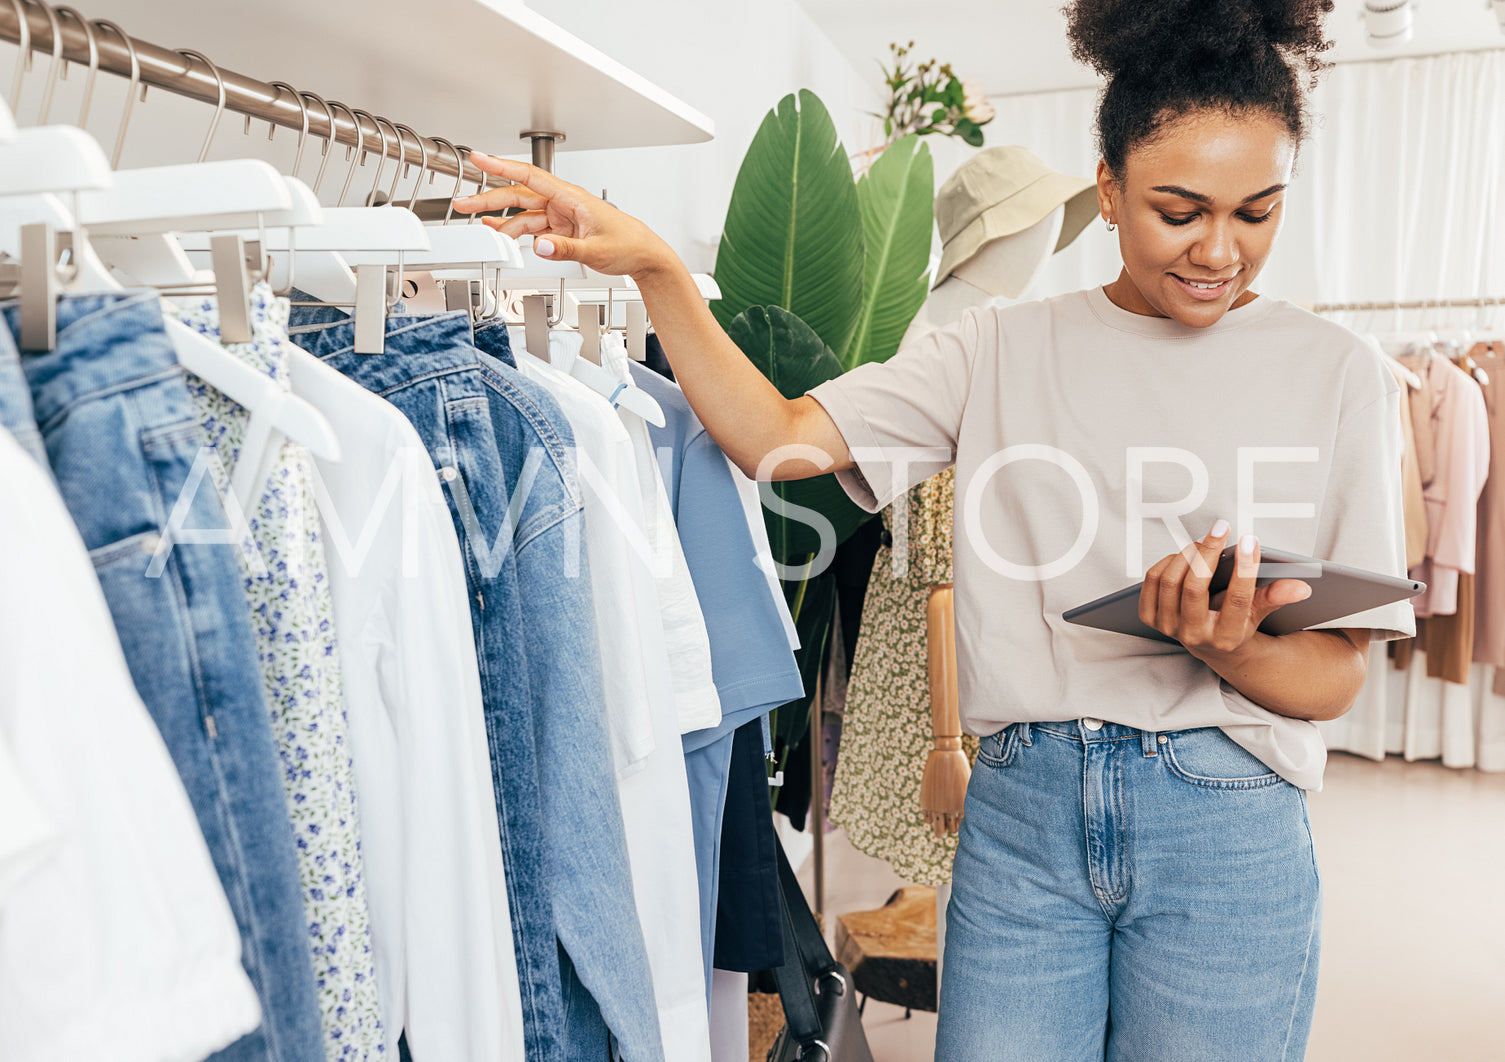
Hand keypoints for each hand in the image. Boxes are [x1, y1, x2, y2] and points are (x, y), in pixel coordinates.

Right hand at [450, 151, 678, 279]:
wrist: (644, 255)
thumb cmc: (629, 245)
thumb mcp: (597, 251)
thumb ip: (566, 250)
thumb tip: (540, 246)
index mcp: (572, 198)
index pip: (530, 176)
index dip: (502, 166)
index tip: (479, 158)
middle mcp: (563, 203)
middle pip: (519, 195)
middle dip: (489, 199)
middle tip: (463, 204)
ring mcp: (560, 216)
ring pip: (523, 214)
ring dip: (500, 221)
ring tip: (480, 230)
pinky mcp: (561, 229)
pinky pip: (532, 227)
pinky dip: (516, 232)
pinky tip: (502, 234)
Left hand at [1139, 521, 1311, 663]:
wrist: (1209, 644)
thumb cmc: (1237, 622)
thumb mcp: (1259, 614)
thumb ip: (1276, 598)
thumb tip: (1302, 587)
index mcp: (1226, 637)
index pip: (1237, 601)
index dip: (1245, 569)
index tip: (1250, 540)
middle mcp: (1194, 635)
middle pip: (1194, 588)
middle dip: (1208, 553)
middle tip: (1222, 529)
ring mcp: (1169, 627)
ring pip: (1170, 581)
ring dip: (1187, 555)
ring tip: (1205, 542)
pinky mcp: (1150, 617)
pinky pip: (1153, 581)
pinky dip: (1168, 562)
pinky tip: (1185, 555)